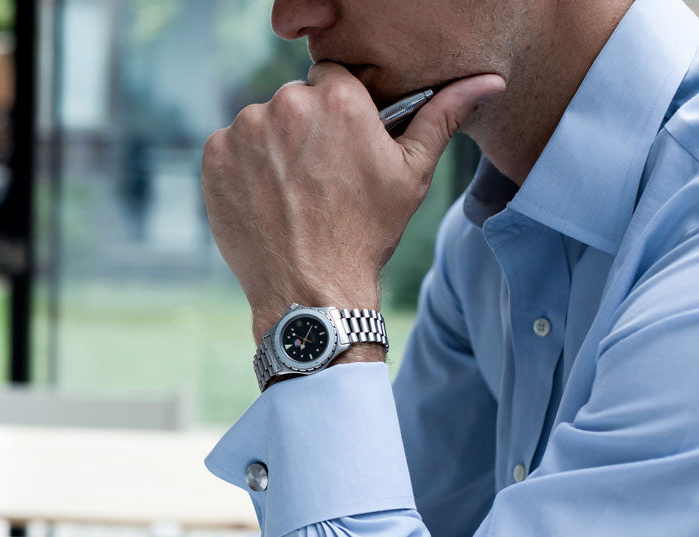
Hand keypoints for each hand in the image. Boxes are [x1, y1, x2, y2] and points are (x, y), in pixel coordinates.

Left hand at [201, 63, 504, 341]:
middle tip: (316, 179)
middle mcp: (286, 105)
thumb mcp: (411, 174)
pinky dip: (240, 169)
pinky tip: (263, 200)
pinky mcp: (214, 158)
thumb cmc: (365, 234)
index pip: (332, 80)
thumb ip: (442, 116)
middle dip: (303, 131)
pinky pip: (228, 148)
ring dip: (270, 149)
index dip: (336, 115)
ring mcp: (245, 131)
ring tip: (289, 194)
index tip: (338, 147)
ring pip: (260, 124)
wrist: (310, 291)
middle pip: (294, 102)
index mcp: (336, 98)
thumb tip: (487, 82)